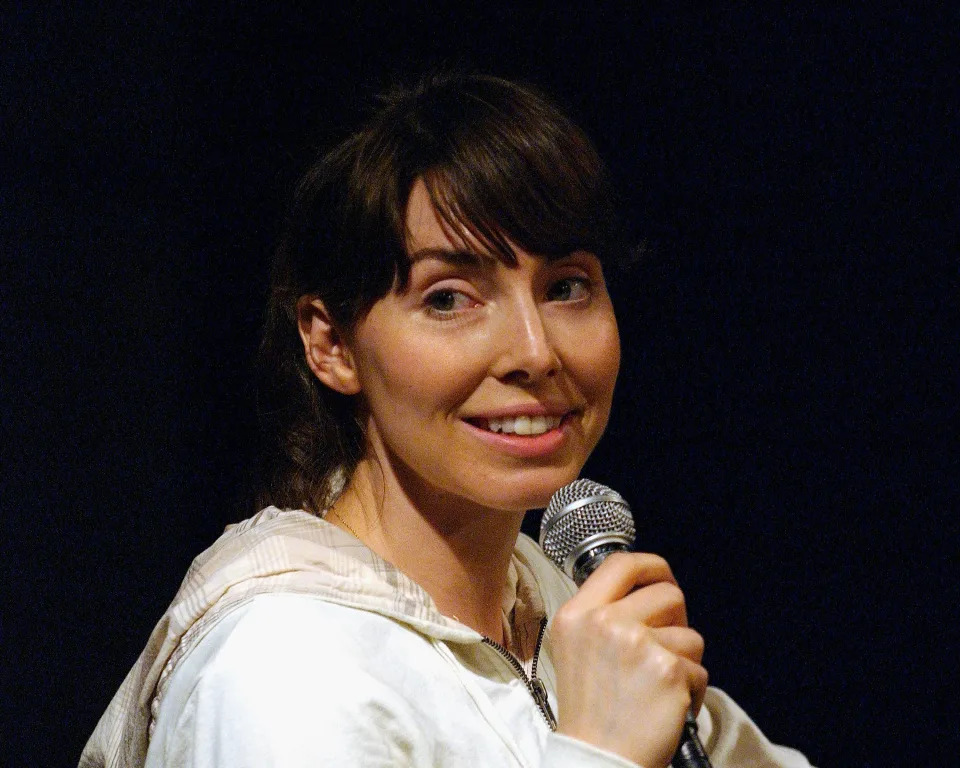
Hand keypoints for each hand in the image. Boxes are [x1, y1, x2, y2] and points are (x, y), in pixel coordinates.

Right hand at [549, 552, 707, 767]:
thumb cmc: (590, 711)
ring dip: (684, 662)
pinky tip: (668, 708)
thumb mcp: (575, 647)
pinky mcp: (667, 670)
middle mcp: (604, 622)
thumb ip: (602, 615)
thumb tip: (646, 590)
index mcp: (577, 614)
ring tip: (658, 688)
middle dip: (677, 621)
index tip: (663, 579)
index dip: (652, 566)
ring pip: (690, 634)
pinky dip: (692, 693)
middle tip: (664, 650)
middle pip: (667, 594)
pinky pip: (700, 670)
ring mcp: (637, 644)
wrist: (598, 758)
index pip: (622, 564)